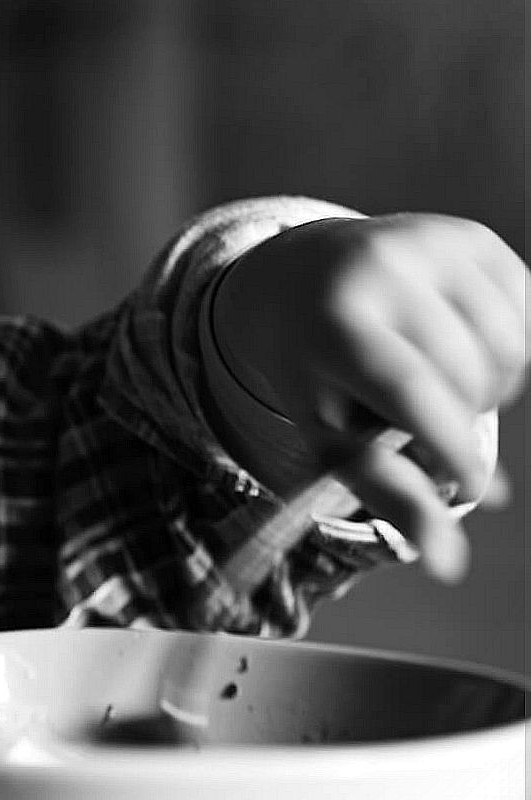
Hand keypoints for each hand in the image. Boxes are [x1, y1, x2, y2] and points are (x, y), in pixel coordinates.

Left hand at [211, 213, 527, 580]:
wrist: (293, 280)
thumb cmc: (313, 375)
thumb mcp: (327, 433)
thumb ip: (386, 492)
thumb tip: (449, 565)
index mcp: (331, 325)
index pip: (412, 391)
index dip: (452, 446)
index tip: (470, 486)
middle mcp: (378, 270)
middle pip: (465, 375)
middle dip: (463, 420)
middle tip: (429, 430)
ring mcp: (426, 243)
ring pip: (506, 347)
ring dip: (489, 388)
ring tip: (438, 390)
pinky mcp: (465, 234)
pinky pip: (523, 311)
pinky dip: (503, 347)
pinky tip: (454, 346)